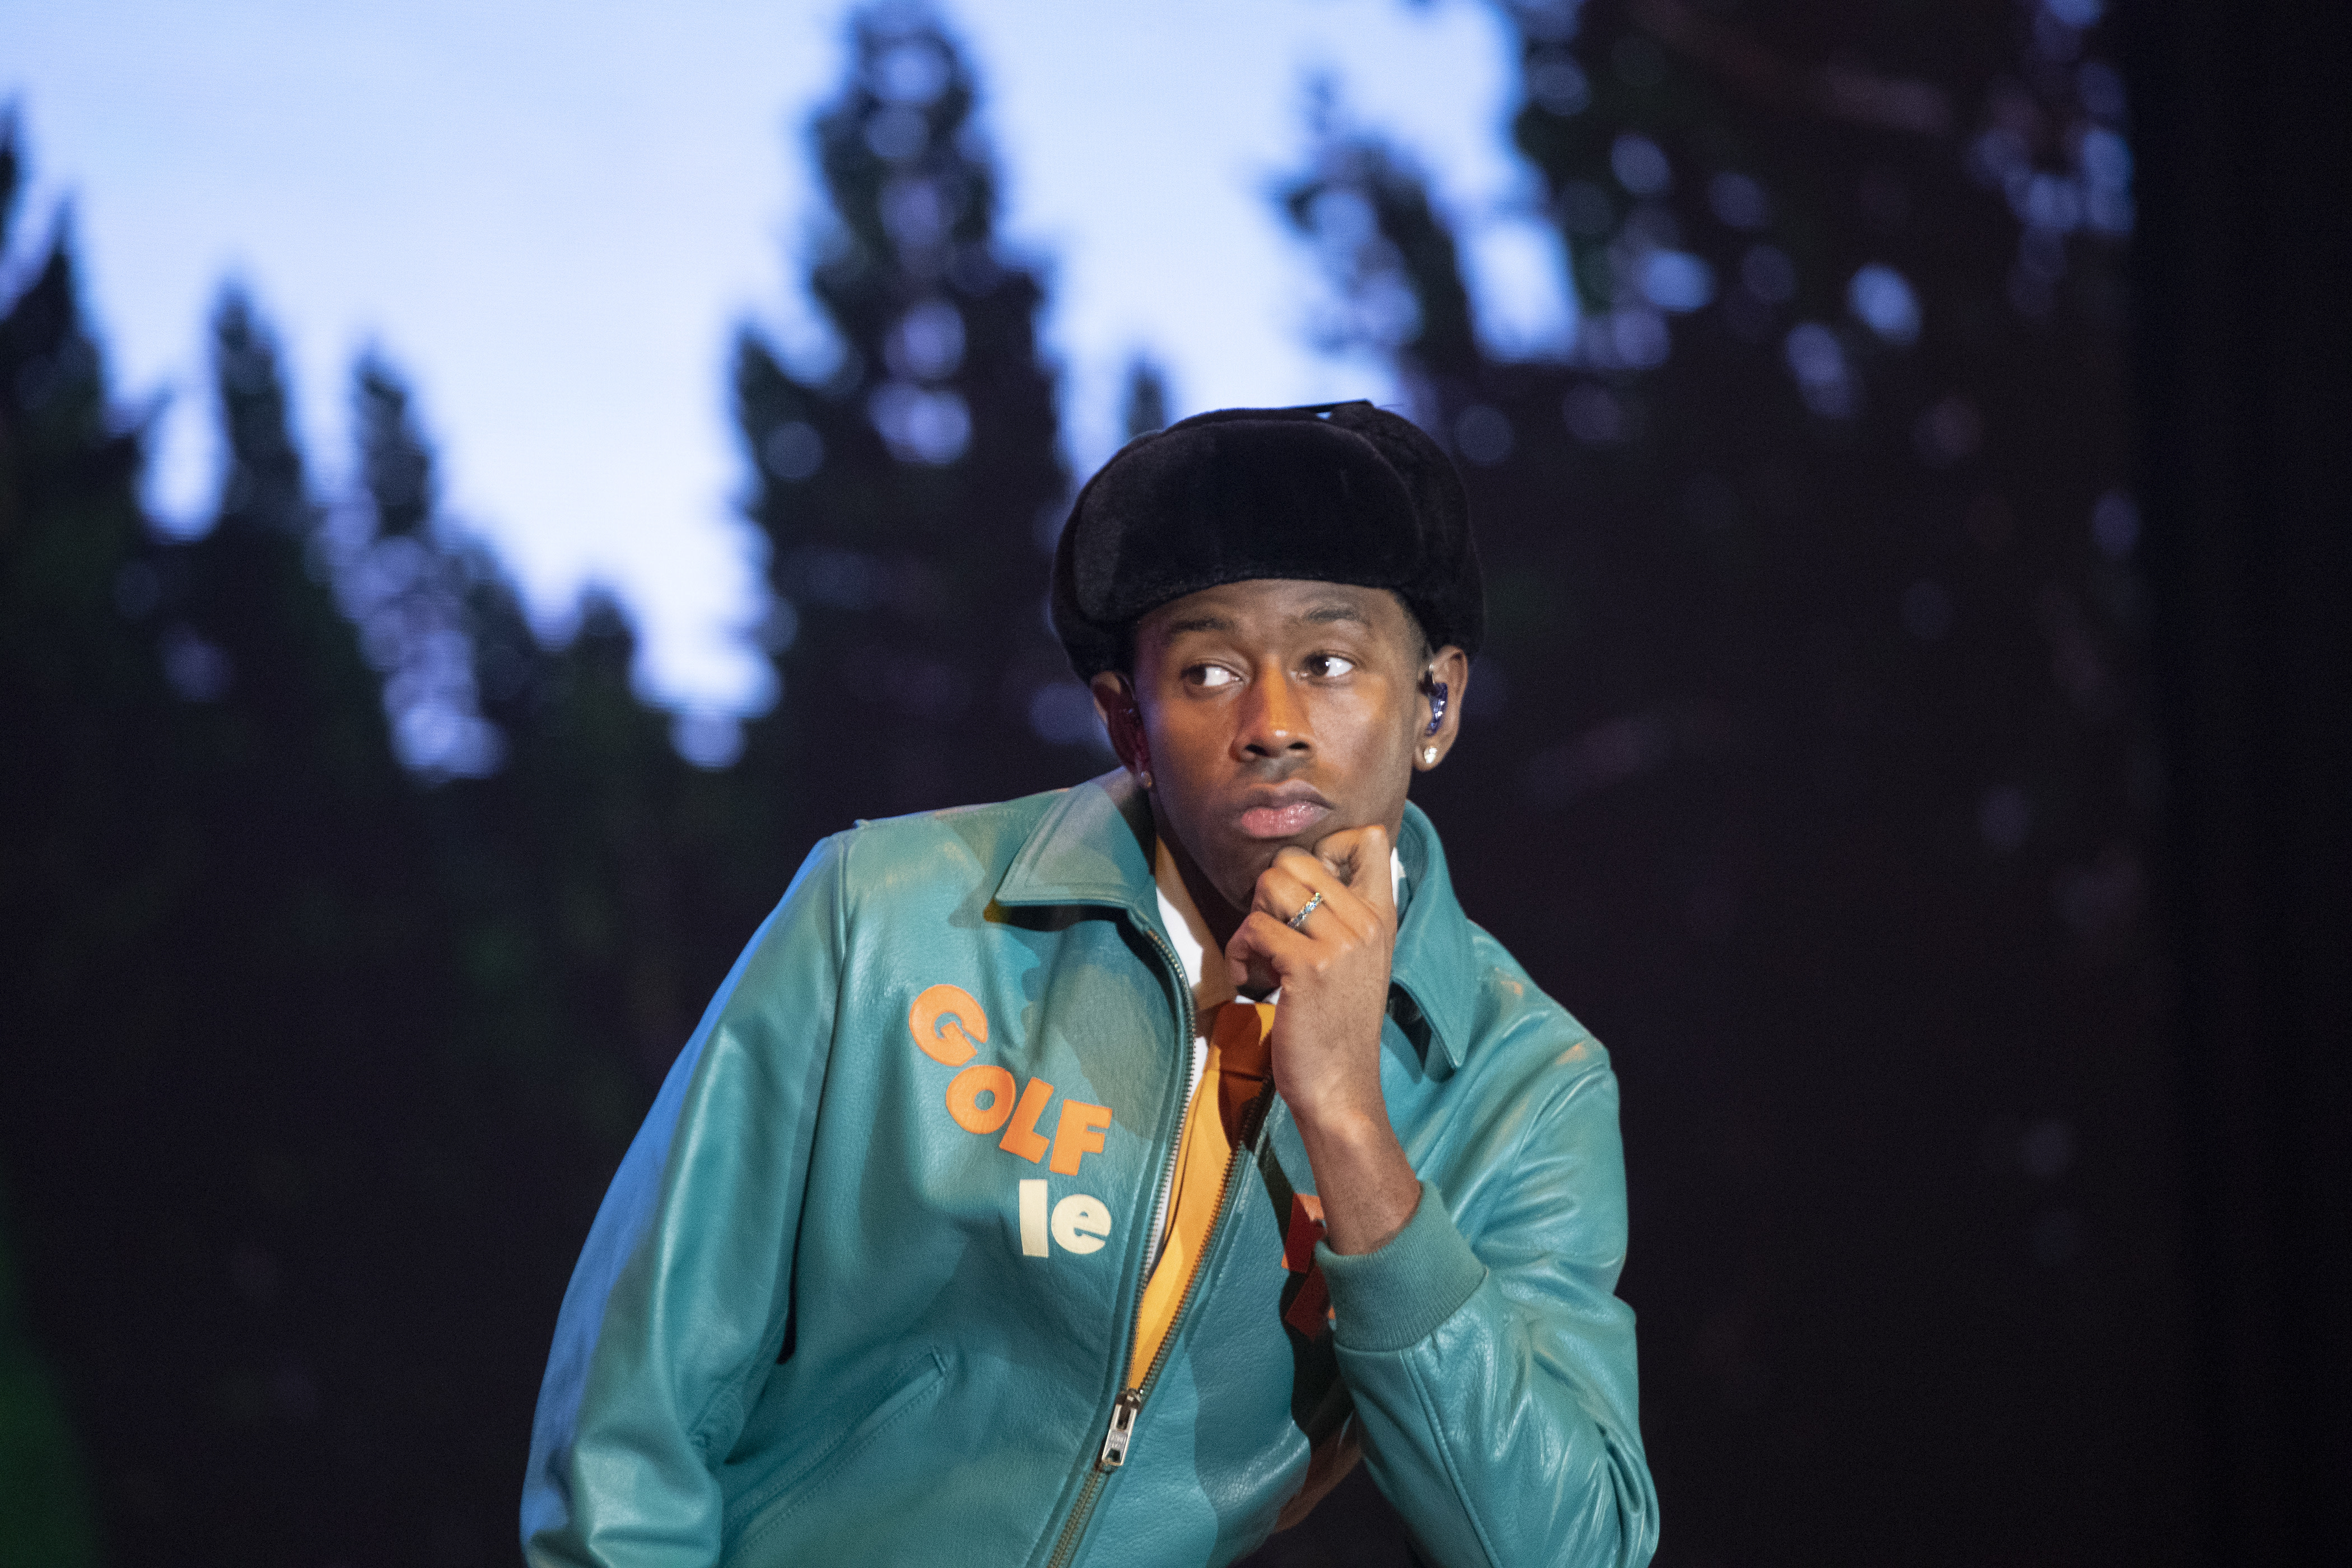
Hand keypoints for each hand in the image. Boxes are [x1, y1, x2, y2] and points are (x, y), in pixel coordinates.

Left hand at [1225, 826, 1395, 1119]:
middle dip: (1268, 894)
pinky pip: (1253, 928)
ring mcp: (1341, 942)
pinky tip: (1251, 983)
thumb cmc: (1335, 1028)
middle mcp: (1367, 921)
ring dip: (1251, 922)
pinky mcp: (1309, 967)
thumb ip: (1339, 916)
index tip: (1303, 897)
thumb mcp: (1354, 962)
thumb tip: (1292, 874)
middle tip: (1273, 938)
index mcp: (1382, 916)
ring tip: (1262, 960)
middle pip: (1296, 857)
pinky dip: (1238, 955)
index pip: (1366, 837)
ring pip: (1270, 884)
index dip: (1321, 851)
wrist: (1342, 1091)